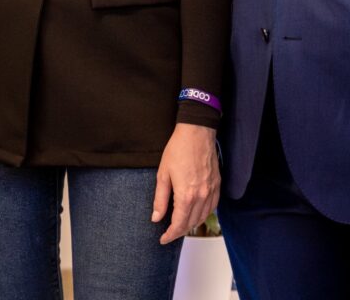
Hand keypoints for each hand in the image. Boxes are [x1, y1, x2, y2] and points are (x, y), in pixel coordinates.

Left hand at [151, 123, 219, 244]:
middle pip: (191, 223)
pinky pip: (212, 208)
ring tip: (180, 225)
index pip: (179, 224)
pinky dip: (203, 214)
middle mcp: (202, 197)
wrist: (197, 134)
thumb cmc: (178, 150)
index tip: (162, 239)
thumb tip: (156, 217)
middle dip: (179, 231)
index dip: (170, 234)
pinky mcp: (217, 187)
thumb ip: (160, 198)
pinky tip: (195, 213)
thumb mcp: (162, 173)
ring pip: (203, 217)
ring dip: (191, 224)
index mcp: (186, 195)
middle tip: (168, 233)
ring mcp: (212, 193)